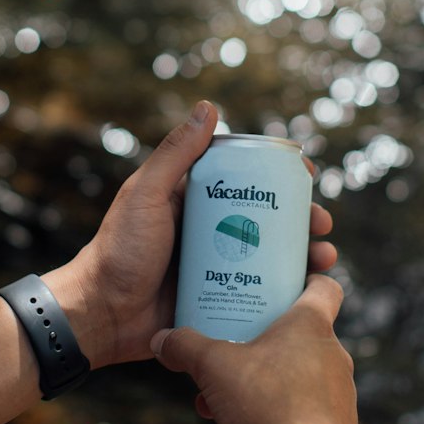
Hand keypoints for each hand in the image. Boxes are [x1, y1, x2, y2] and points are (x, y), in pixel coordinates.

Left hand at [45, 104, 337, 368]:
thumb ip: (175, 154)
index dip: (282, 176)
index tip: (308, 175)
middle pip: (270, 219)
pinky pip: (262, 294)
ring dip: (305, 256)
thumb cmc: (117, 250)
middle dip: (303, 220)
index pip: (249, 180)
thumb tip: (209, 107)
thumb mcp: (146, 195)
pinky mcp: (221, 301)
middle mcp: (213, 231)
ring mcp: (220, 268)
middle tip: (321, 224)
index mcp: (196, 200)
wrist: (100, 316)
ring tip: (323, 259)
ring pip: (273, 258)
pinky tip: (307, 295)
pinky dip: (288, 292)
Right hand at [150, 274, 352, 423]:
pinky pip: (295, 420)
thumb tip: (161, 340)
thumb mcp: (213, 367)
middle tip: (227, 356)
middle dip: (257, 349)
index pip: (325, 287)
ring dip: (254, 392)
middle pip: (296, 340)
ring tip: (216, 406)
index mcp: (311, 326)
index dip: (307, 280)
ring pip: (291, 383)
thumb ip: (185, 347)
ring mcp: (337, 396)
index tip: (283, 285)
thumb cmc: (267, 403)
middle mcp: (333, 356)